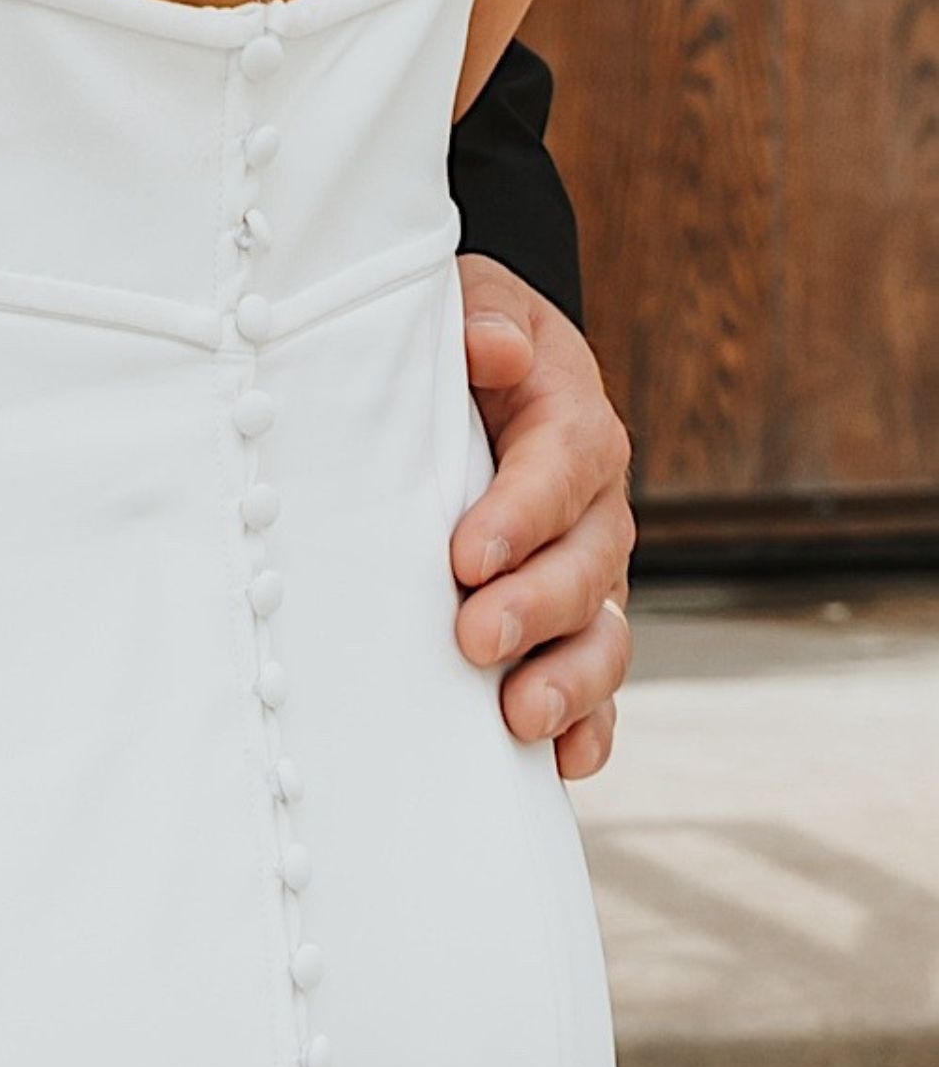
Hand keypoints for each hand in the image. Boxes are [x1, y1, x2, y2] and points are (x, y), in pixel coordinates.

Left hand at [455, 254, 634, 774]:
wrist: (481, 369)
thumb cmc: (464, 337)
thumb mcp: (471, 302)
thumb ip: (483, 318)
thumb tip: (495, 344)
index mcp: (573, 426)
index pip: (557, 472)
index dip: (518, 515)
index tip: (465, 555)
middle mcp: (595, 508)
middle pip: (586, 567)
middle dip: (535, 608)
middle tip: (474, 639)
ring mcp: (590, 572)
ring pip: (603, 635)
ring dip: (570, 683)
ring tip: (521, 719)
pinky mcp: (570, 622)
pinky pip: (597, 684)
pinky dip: (589, 727)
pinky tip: (563, 765)